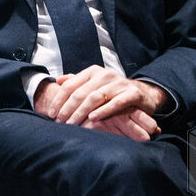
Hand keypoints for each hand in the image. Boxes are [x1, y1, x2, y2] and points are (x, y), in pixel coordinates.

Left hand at [34, 68, 165, 141]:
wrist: (144, 93)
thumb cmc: (114, 91)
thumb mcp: (95, 84)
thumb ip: (77, 81)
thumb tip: (58, 81)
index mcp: (93, 72)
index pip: (70, 85)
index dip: (59, 100)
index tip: (51, 113)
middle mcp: (104, 75)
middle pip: (80, 93)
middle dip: (68, 108)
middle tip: (59, 122)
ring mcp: (119, 83)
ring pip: (95, 98)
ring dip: (81, 112)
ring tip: (72, 123)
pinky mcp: (132, 93)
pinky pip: (116, 103)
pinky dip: (103, 111)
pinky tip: (93, 118)